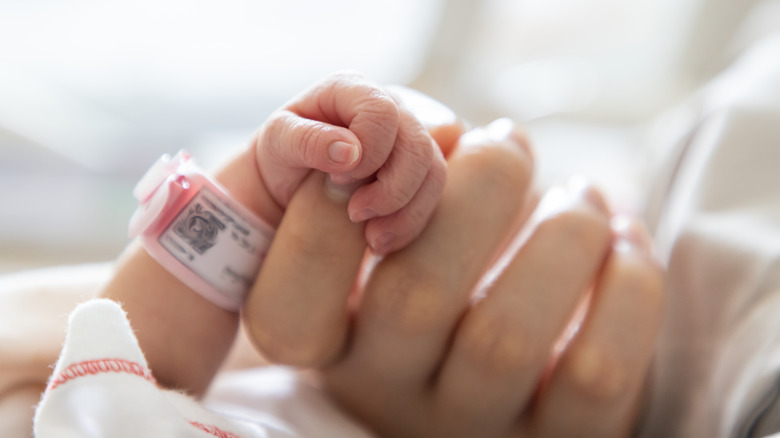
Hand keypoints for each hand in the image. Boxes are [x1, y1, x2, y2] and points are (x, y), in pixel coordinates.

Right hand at [244, 110, 663, 437]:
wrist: (520, 389)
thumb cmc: (450, 292)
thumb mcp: (396, 259)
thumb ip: (399, 195)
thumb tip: (447, 132)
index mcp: (338, 351)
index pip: (289, 310)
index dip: (321, 220)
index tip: (380, 150)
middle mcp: (394, 397)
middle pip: (414, 299)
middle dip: (476, 190)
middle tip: (507, 139)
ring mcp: (474, 429)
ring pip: (506, 337)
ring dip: (562, 233)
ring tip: (582, 193)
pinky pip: (594, 371)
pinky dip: (628, 286)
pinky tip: (623, 241)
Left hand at [252, 72, 447, 253]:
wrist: (288, 183)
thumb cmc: (281, 155)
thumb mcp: (277, 142)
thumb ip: (308, 140)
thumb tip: (350, 151)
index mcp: (352, 89)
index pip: (383, 112)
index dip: (369, 150)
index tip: (338, 178)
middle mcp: (390, 107)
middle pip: (418, 145)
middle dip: (391, 189)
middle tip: (355, 214)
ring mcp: (409, 138)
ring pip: (434, 172)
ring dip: (404, 212)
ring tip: (370, 238)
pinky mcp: (419, 170)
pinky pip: (432, 196)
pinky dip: (410, 223)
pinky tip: (379, 240)